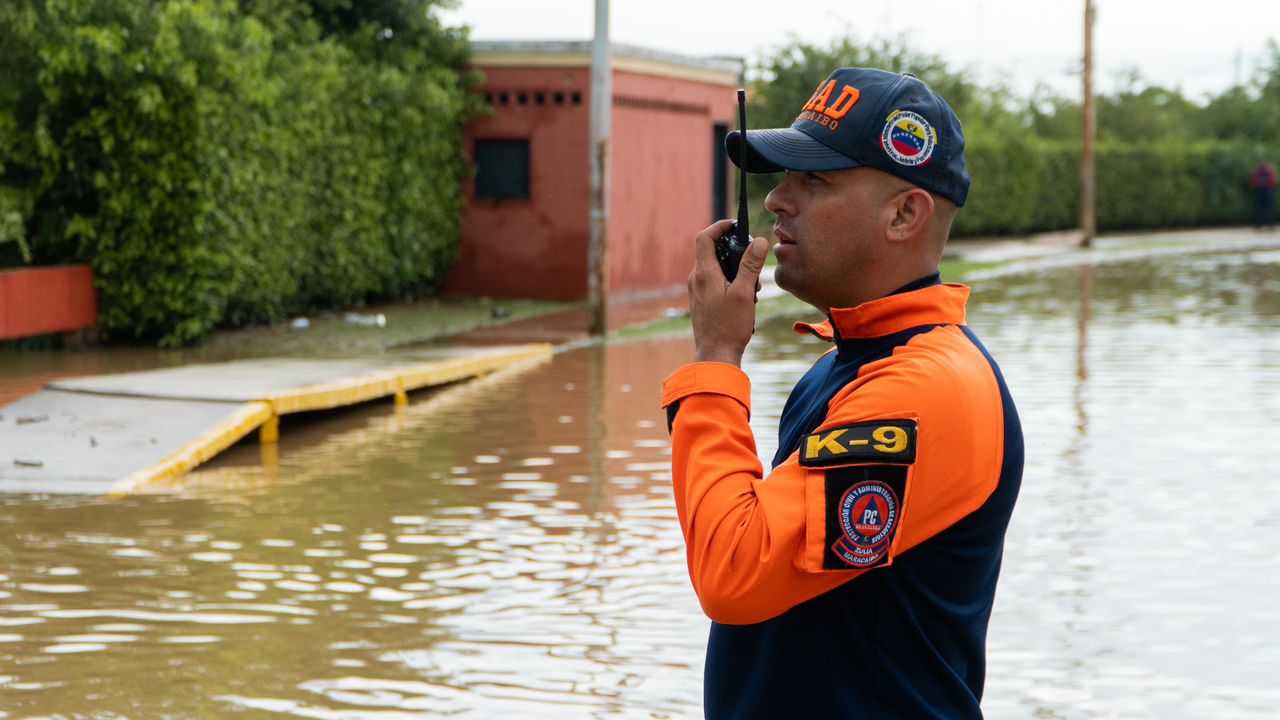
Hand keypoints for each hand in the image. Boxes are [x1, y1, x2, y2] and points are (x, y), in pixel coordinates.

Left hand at [688, 220, 769, 366]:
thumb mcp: (745, 293)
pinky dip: (730, 282)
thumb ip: (750, 266)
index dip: (719, 227)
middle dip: (734, 251)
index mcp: (704, 273)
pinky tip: (745, 298)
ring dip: (735, 269)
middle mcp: (696, 279)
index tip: (735, 226)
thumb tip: (758, 241)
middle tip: (753, 261)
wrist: (716, 354)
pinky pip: (715, 282)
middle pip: (713, 251)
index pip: (705, 237)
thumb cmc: (730, 326)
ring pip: (716, 268)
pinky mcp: (701, 301)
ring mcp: (697, 290)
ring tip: (753, 286)